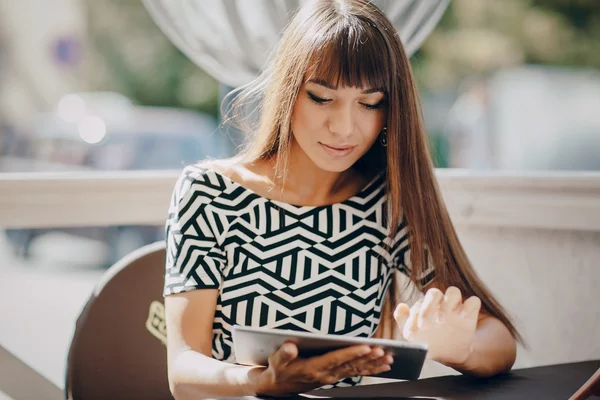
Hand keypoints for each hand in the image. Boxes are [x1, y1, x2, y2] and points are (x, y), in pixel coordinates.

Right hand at [250, 342, 392, 396]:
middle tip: (383, 351)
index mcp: (313, 368)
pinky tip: (382, 365)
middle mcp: (325, 374)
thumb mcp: (276, 360)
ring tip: (388, 358)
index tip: (366, 346)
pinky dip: (370, 369)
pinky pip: (356, 373)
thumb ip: (284, 353)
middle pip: (351, 365)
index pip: (336, 359)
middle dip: (368, 358)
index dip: (352, 353)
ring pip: (356, 370)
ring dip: (373, 364)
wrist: (278, 386)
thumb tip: (290, 346)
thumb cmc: (278, 369)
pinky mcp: (334, 376)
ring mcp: (332, 377)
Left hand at [393, 286, 480, 366]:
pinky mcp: (470, 313)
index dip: (416, 315)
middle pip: (434, 293)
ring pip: (453, 291)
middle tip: (425, 325)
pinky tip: (462, 316)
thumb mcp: (412, 334)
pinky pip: (473, 301)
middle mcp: (439, 303)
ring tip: (441, 320)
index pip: (420, 303)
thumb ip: (403, 320)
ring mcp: (455, 307)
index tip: (414, 331)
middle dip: (428, 307)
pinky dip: (469, 306)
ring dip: (448, 302)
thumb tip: (401, 306)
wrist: (446, 354)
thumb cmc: (426, 340)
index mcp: (424, 306)